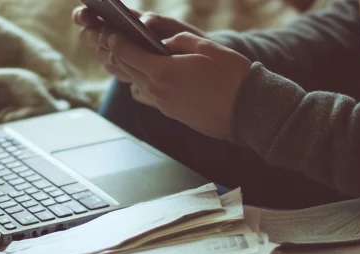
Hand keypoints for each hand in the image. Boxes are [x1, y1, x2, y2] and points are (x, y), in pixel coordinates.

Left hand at [107, 32, 251, 140]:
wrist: (248, 112)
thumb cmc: (232, 77)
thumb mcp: (206, 48)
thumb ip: (179, 42)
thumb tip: (164, 44)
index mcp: (162, 72)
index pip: (127, 54)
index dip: (116, 41)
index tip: (110, 33)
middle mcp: (158, 91)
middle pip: (128, 71)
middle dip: (119, 55)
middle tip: (114, 43)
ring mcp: (165, 106)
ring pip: (139, 85)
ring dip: (133, 71)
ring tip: (133, 58)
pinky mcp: (174, 115)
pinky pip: (153, 96)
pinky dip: (147, 84)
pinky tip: (155, 76)